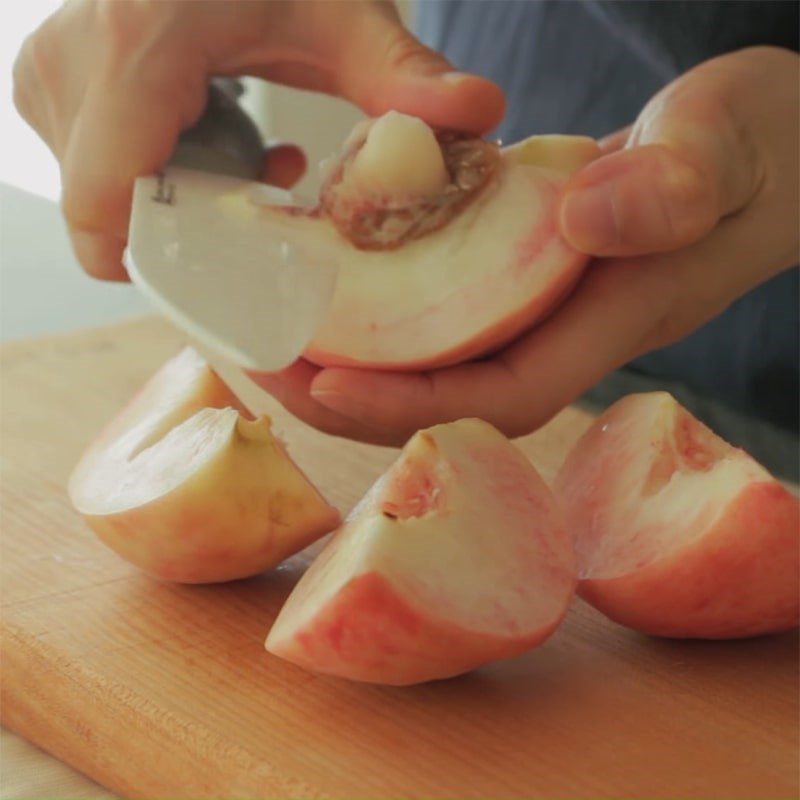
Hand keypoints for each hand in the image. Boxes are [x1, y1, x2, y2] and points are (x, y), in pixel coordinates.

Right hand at [13, 0, 503, 279]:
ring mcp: (50, 76)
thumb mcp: (345, 15)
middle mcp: (69, 62)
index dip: (168, 267)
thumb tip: (482, 114)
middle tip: (264, 195)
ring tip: (248, 156)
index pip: (107, 204)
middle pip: (115, 215)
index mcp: (138, 44)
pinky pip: (99, 170)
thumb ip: (405, 73)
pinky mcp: (49, 85)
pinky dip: (160, 172)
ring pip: (106, 198)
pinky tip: (218, 137)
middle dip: (192, 231)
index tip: (240, 276)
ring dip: (183, 198)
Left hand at [252, 46, 798, 445]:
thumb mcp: (730, 147)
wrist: (777, 148)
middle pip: (450, 393)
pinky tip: (338, 282)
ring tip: (278, 329)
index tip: (324, 386)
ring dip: (358, 355)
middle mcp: (568, 328)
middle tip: (266, 364)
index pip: (498, 393)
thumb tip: (582, 216)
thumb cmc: (765, 147)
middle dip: (357, 396)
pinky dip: (389, 307)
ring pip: (442, 355)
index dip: (410, 404)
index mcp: (612, 318)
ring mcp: (548, 304)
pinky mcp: (532, 271)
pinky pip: (449, 306)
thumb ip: (676, 184)